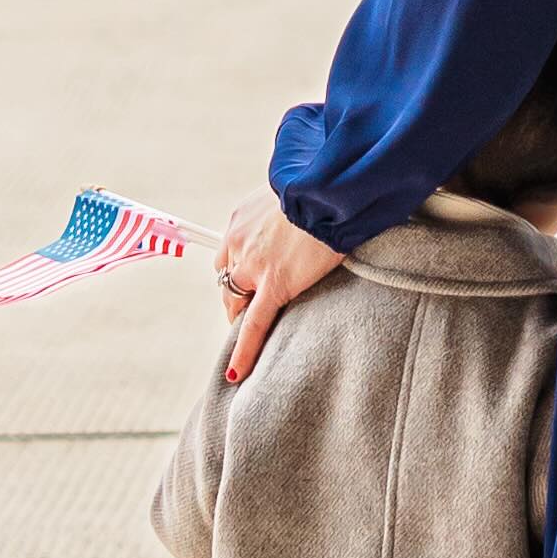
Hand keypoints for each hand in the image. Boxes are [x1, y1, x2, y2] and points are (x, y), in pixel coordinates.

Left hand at [219, 182, 341, 384]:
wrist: (329, 189)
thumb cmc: (320, 185)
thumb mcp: (291, 191)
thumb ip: (285, 210)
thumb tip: (300, 216)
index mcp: (242, 218)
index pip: (229, 252)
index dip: (237, 270)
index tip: (246, 280)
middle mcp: (240, 241)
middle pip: (227, 279)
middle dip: (235, 295)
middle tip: (248, 308)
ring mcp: (255, 265)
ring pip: (235, 301)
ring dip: (240, 315)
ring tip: (249, 332)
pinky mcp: (274, 285)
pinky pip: (254, 325)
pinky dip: (244, 351)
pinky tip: (237, 372)